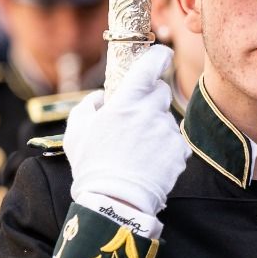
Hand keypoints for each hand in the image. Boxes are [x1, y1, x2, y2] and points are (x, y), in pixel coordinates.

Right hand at [65, 45, 188, 216]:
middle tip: (135, 118)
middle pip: (162, 92)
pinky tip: (149, 163)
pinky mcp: (180, 153)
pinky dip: (165, 149)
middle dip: (151, 99)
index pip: (152, 64)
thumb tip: (100, 99)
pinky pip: (175, 143)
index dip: (160, 56)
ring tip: (138, 150)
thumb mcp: (76, 132)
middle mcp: (151, 111)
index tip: (161, 55)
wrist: (115, 202)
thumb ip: (87, 107)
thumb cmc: (92, 166)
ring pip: (167, 120)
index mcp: (127, 100)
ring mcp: (168, 132)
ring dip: (156, 128)